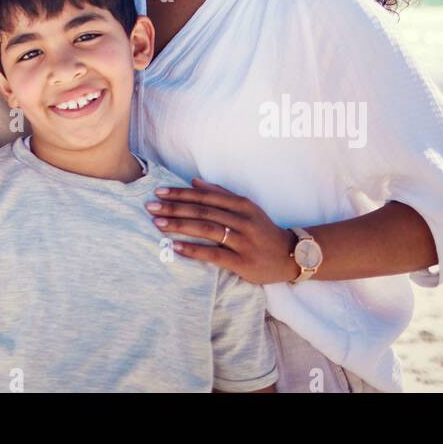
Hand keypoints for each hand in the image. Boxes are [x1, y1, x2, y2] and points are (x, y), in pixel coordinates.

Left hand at [147, 177, 299, 284]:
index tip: (159, 192)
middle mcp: (242, 220)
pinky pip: (214, 254)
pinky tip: (176, 247)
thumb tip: (193, 181)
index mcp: (241, 204)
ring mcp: (243, 241)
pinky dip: (194, 250)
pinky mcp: (242, 262)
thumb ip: (220, 194)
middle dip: (174, 208)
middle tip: (151, 207)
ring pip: (206, 229)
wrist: (291, 256)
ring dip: (180, 226)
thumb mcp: (246, 207)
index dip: (180, 194)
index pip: (204, 197)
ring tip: (158, 224)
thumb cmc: (263, 230)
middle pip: (202, 211)